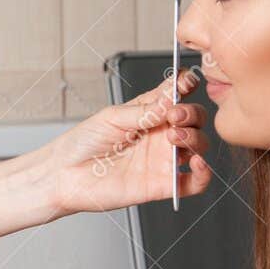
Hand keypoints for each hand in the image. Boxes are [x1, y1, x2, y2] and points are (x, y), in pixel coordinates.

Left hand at [44, 67, 212, 214]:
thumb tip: (172, 98)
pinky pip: (195, 183)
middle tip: (174, 116)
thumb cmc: (82, 144)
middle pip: (195, 120)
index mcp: (148, 113)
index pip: (178, 96)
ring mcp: (163, 160)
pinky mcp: (162, 185)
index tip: (186, 83)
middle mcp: (159, 136)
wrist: (64, 175)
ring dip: (195, 138)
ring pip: (198, 146)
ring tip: (174, 137)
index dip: (187, 86)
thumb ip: (145, 110)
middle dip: (192, 113)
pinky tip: (197, 163)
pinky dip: (205, 173)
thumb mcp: (112, 118)